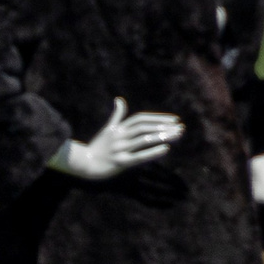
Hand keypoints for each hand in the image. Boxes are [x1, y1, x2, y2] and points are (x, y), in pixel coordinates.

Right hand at [47, 98, 183, 178]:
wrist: (82, 163)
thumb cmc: (97, 147)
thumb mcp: (107, 129)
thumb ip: (116, 115)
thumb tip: (120, 99)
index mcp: (119, 128)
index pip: (141, 119)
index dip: (158, 118)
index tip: (174, 120)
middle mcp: (120, 136)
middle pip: (145, 127)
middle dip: (164, 127)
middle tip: (181, 128)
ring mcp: (120, 149)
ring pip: (144, 140)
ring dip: (162, 136)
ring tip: (177, 136)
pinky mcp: (120, 163)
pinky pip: (139, 157)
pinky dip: (152, 152)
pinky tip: (166, 149)